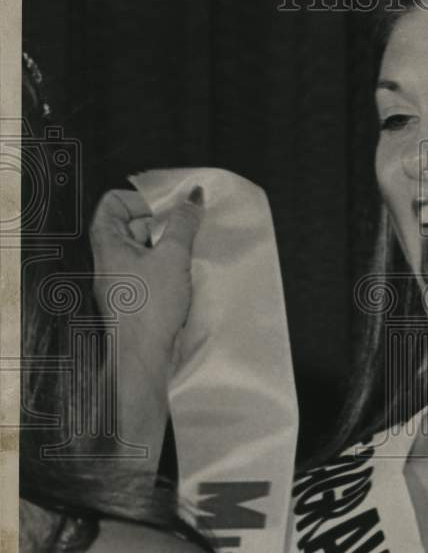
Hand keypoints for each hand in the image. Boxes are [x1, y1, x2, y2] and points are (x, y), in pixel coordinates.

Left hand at [90, 186, 203, 365]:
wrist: (143, 356)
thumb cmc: (150, 305)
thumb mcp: (173, 255)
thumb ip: (184, 223)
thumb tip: (194, 196)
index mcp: (108, 242)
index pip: (113, 203)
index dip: (139, 199)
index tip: (168, 206)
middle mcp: (110, 259)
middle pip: (130, 224)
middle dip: (160, 221)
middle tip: (186, 224)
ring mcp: (121, 280)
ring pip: (143, 249)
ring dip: (167, 245)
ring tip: (191, 248)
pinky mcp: (136, 298)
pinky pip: (150, 271)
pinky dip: (167, 266)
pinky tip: (187, 272)